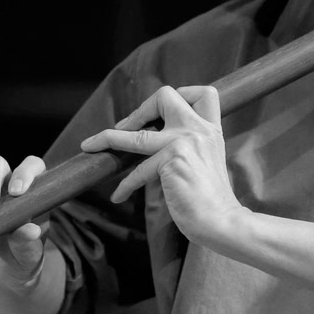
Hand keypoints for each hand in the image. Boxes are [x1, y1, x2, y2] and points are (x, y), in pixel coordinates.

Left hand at [79, 85, 244, 244]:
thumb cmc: (213, 198)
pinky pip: (137, 171)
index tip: (164, 112)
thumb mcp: (208, 161)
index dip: (182, 95)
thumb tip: (158, 140)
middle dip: (141, 109)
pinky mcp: (171, 160)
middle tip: (128, 127)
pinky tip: (119, 196)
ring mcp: (184, 142)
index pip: (204, 93)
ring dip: (107, 138)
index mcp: (211, 130)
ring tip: (90, 145)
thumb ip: (192, 146)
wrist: (223, 220)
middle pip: (165, 95)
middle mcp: (199, 130)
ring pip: (135, 133)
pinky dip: (125, 185)